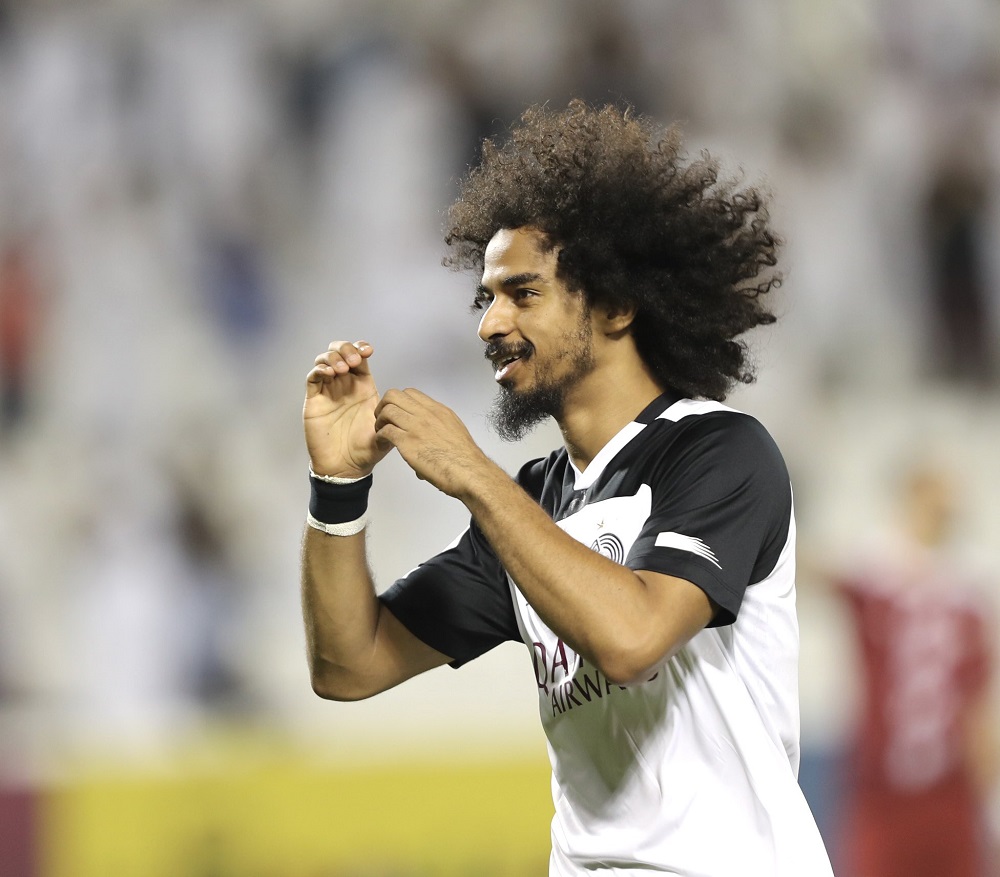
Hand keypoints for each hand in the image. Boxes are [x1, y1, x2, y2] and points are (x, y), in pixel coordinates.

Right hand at [304, 340, 390, 478]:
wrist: (345, 467)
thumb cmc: (365, 450)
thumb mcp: (387, 431)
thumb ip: (394, 418)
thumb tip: (402, 405)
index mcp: (363, 387)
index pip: (360, 358)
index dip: (361, 348)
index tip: (368, 351)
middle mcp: (345, 385)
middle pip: (341, 352)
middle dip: (346, 349)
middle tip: (354, 361)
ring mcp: (329, 391)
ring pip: (325, 360)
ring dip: (333, 357)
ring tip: (342, 369)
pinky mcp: (315, 400)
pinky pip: (313, 377)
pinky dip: (319, 369)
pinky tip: (329, 374)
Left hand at [374, 389, 490, 496]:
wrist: (468, 471)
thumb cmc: (465, 458)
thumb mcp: (455, 431)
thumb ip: (439, 429)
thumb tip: (430, 439)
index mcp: (438, 410)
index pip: (411, 393)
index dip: (399, 401)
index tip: (397, 413)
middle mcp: (426, 414)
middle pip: (394, 396)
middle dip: (384, 406)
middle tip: (383, 420)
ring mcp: (416, 427)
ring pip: (387, 410)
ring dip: (379, 421)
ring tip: (381, 433)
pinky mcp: (408, 442)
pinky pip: (385, 431)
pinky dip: (379, 437)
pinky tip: (382, 444)